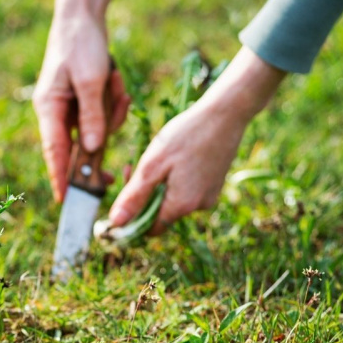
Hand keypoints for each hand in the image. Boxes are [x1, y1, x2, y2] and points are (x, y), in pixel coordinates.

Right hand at [33, 0, 129, 201]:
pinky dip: (115, 101)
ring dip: (112, 112)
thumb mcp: (91, 80)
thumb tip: (93, 150)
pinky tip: (116, 79)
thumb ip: (93, 116)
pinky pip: (104, 114)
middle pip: (78, 147)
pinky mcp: (85, 101)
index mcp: (49, 109)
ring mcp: (71, 108)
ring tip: (114, 81)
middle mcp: (57, 113)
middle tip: (113, 175)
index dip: (60, 178)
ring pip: (97, 130)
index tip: (65, 201)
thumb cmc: (80, 44)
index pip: (54, 152)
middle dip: (99, 148)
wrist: (82, 15)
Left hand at [109, 47, 285, 233]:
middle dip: (142, 195)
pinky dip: (172, 179)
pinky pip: (185, 191)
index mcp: (182, 205)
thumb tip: (116, 223)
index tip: (123, 192)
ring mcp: (208, 196)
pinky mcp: (213, 185)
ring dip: (156, 185)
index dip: (132, 217)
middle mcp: (198, 207)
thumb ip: (134, 196)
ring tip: (154, 158)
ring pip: (171, 201)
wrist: (226, 113)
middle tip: (131, 167)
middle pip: (159, 214)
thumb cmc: (186, 135)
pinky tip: (171, 158)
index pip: (149, 229)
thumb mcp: (152, 165)